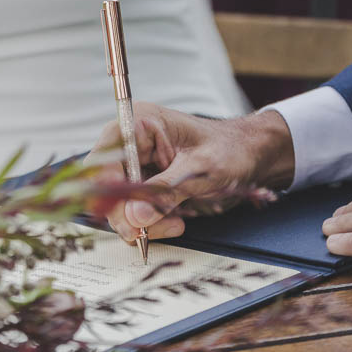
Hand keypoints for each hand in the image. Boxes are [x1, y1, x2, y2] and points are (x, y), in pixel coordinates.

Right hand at [85, 103, 294, 242]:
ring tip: (175, 223)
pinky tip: (175, 222)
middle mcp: (130, 144)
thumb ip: (166, 190)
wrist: (250, 156)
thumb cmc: (230, 150)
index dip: (106, 186)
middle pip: (104, 187)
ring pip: (117, 205)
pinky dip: (149, 224)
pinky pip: (132, 212)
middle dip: (127, 212)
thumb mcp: (202, 169)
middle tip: (151, 227)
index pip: (102, 156)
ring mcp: (134, 167)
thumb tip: (135, 216)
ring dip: (141, 223)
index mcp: (139, 123)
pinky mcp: (142, 186)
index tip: (124, 208)